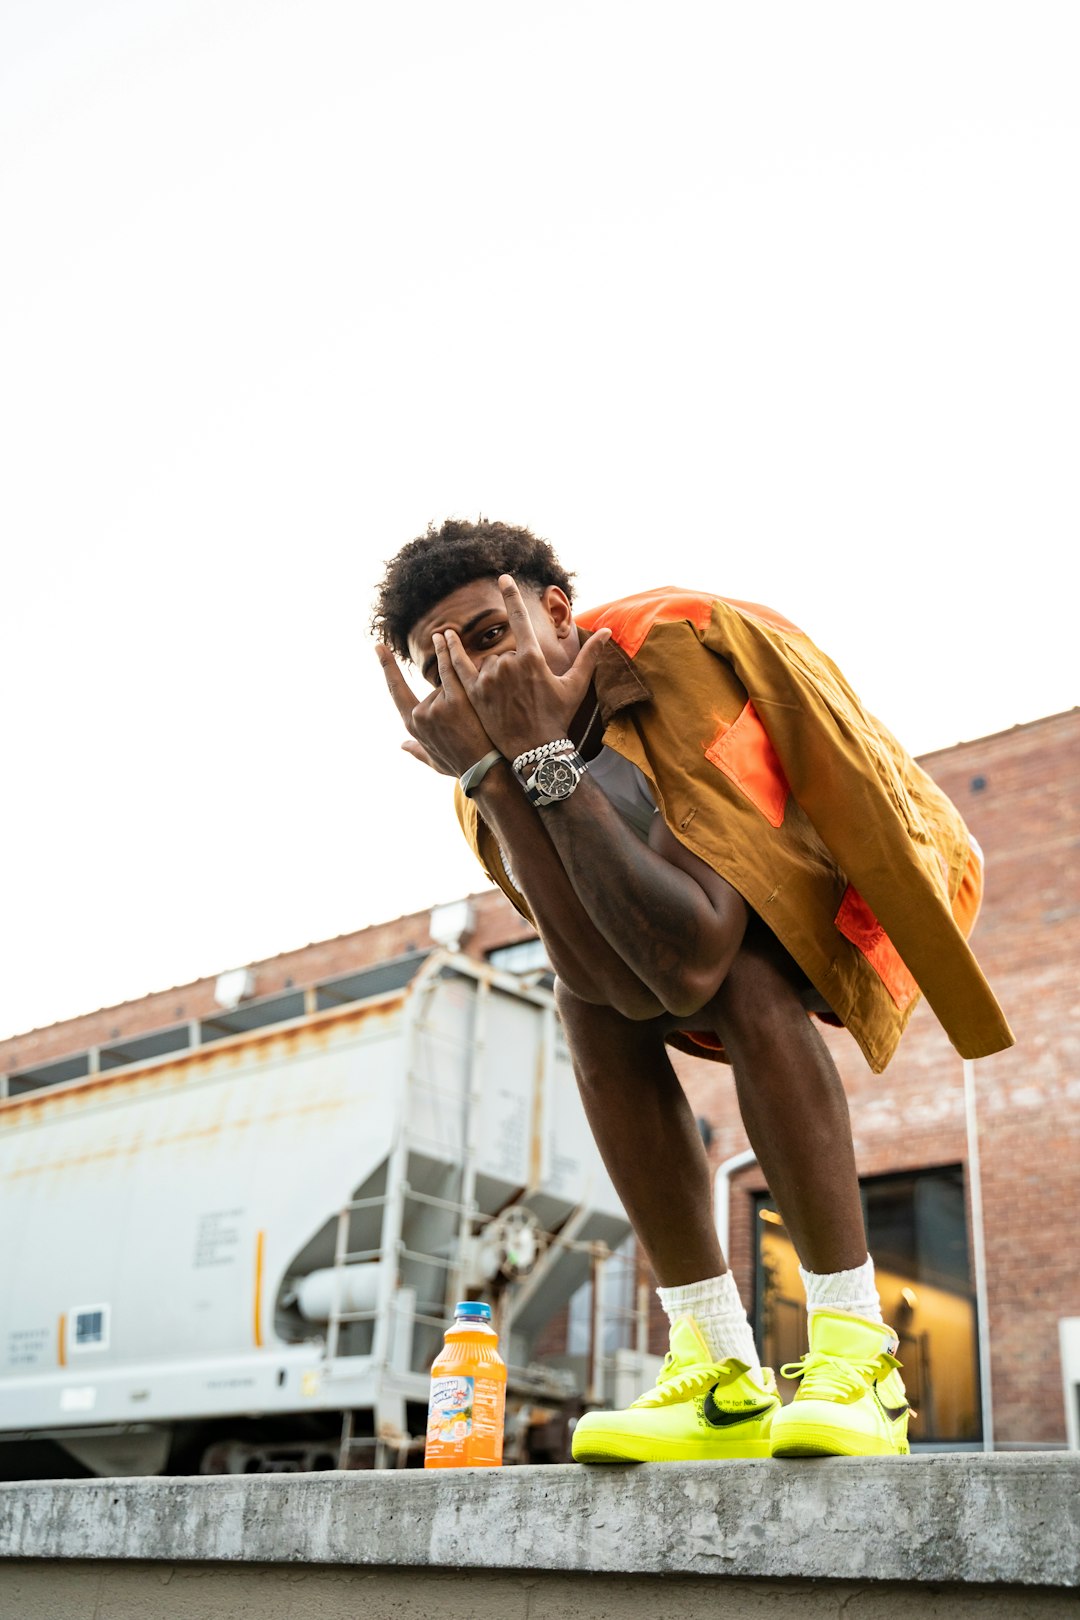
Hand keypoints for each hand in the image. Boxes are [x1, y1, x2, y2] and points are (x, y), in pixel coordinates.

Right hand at [376, 639, 493, 777]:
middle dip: (451, 699)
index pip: (396, 689)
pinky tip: (448, 637)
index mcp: (413, 726)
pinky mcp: (456, 699)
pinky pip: (451, 670)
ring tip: (470, 695)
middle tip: (469, 723)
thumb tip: (402, 746)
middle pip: (433, 689)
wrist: (485, 769)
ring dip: (460, 690)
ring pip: (446, 683)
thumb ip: (417, 751)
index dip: (387, 667)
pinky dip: (449, 652)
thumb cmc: (461, 766)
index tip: (378, 648)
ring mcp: (437, 706)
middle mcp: (421, 715)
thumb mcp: (434, 762)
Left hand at [442, 574, 610, 757]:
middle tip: (525, 697)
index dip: (510, 596)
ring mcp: (489, 678)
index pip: (519, 618)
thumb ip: (589, 655)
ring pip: (488, 664)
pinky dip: (451, 653)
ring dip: (495, 677)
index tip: (502, 578)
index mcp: (533, 658)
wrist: (535, 751)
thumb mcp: (575, 685)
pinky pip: (459, 667)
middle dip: (513, 670)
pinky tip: (442, 637)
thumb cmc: (558, 718)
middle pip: (505, 652)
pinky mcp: (474, 693)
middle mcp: (508, 664)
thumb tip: (609, 631)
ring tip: (508, 701)